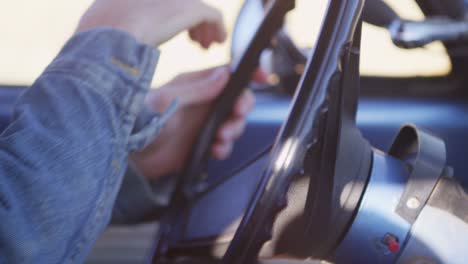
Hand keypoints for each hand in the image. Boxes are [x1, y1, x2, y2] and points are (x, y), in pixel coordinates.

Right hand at [77, 0, 225, 46]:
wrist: (109, 38)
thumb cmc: (98, 38)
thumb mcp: (100, 24)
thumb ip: (113, 24)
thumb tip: (106, 38)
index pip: (163, 3)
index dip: (172, 15)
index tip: (175, 32)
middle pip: (182, 4)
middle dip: (190, 20)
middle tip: (196, 40)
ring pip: (197, 9)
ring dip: (203, 26)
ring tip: (204, 45)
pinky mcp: (190, 7)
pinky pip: (212, 15)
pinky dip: (217, 28)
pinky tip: (216, 42)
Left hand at [130, 66, 264, 179]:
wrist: (130, 157)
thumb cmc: (139, 123)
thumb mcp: (168, 102)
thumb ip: (196, 90)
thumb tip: (223, 74)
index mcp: (194, 85)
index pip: (227, 73)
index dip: (247, 74)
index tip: (262, 77)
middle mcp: (202, 102)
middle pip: (236, 99)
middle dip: (242, 107)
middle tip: (236, 116)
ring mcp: (202, 123)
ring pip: (233, 122)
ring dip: (234, 130)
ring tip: (221, 137)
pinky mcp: (202, 143)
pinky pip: (224, 143)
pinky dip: (224, 147)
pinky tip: (215, 150)